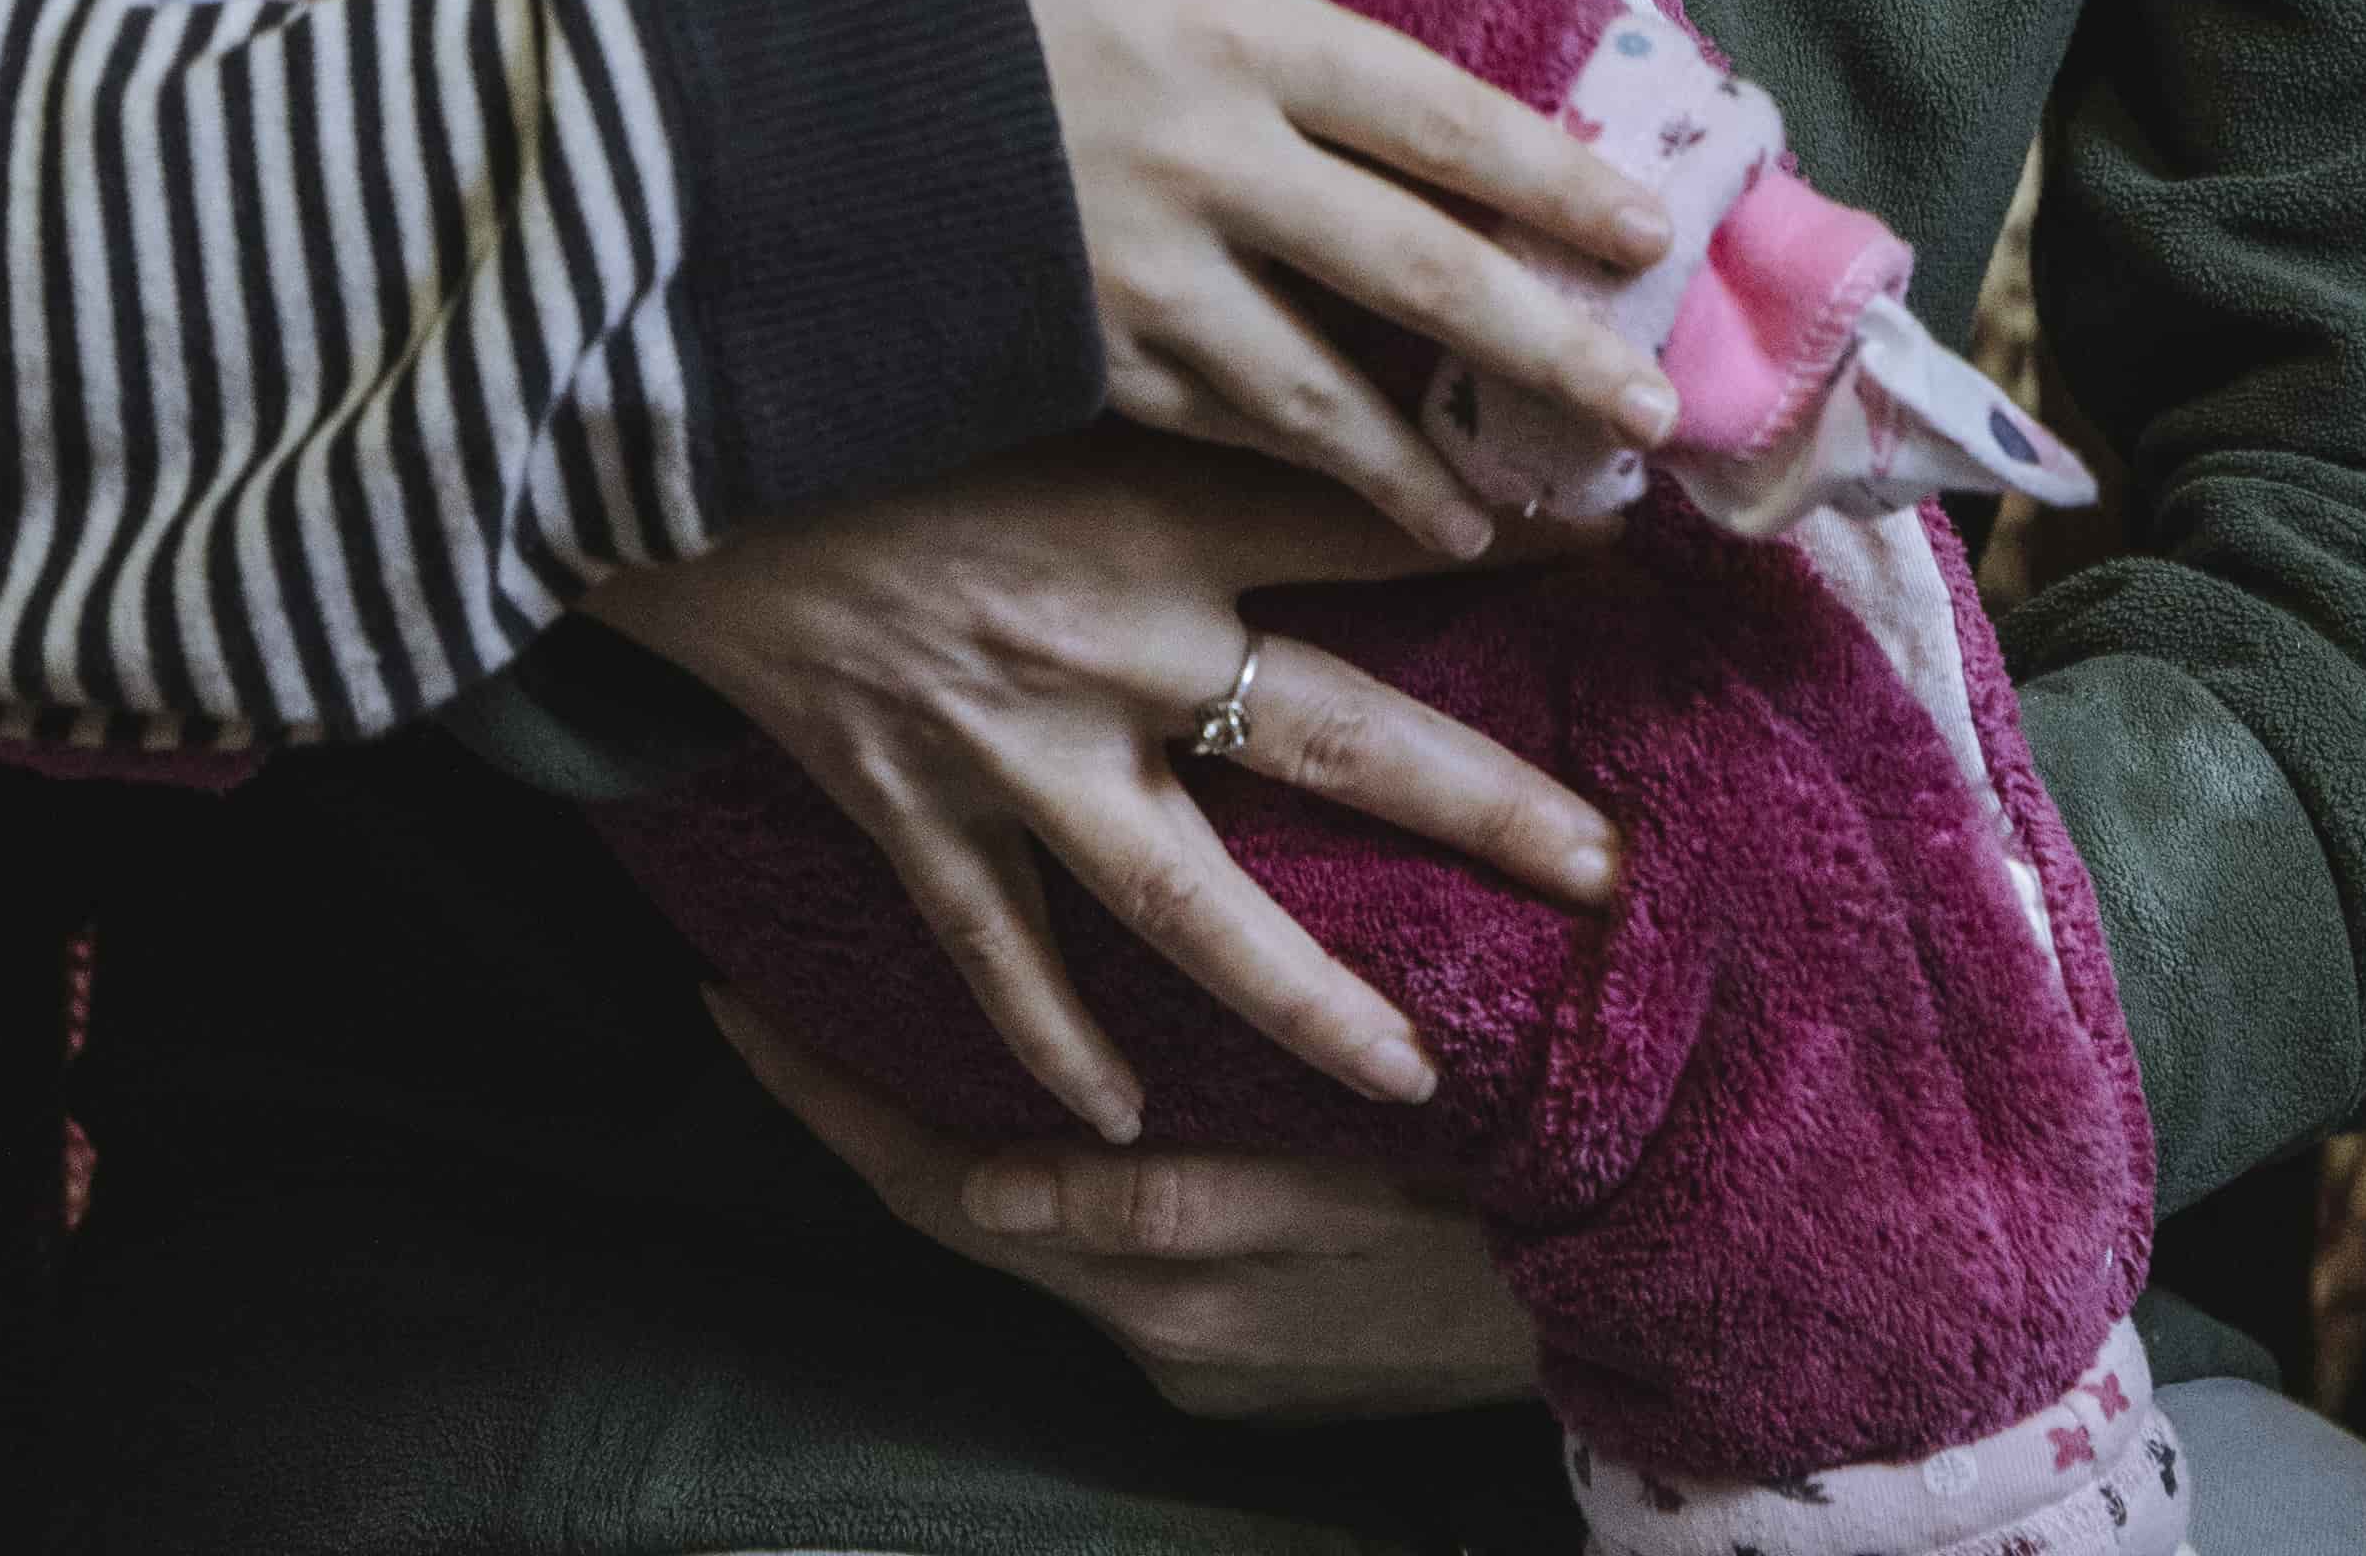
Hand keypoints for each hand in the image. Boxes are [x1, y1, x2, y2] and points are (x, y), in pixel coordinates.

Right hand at [596, 426, 1617, 1139]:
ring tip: (1410, 1076)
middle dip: (1482, 803)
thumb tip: (1309, 334)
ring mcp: (1011, 742)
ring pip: (1188, 901)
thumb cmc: (862, 371)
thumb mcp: (1041, 338)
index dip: (1503, 535)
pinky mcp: (907, 805)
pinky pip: (994, 952)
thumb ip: (1180, 358)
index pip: (1371, 517)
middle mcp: (1111, 635)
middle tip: (1605, 866)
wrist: (657, 434)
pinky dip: (1048, 1040)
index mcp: (1150, 500)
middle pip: (1338, 736)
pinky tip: (1109, 1119)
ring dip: (1304, 995)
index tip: (1626, 550)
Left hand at [712, 991, 1537, 1424]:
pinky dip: (1043, 1173)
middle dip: (849, 1108)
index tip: (730, 1006)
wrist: (1635, 1300)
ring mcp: (1195, 1355)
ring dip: (947, 1135)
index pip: (940, 1184)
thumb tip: (997, 1192)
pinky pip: (1100, 1255)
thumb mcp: (1363, 1171)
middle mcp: (1159, 1334)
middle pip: (955, 1206)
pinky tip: (1036, 1099)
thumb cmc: (1512, 1180)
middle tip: (754, 999)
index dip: (826, 1102)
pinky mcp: (1234, 1364)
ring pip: (1027, 1227)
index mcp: (1171, 1280)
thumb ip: (1185, 1195)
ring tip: (874, 1021)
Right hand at [969, 0, 1676, 553]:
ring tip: (1512, 509)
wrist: (743, 106)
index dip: (1549, 174)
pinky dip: (1311, 478)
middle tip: (1652, 411)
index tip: (1644, 233)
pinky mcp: (1079, 359)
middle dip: (1546, 344)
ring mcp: (1147, 275)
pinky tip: (1372, 516)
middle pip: (1418, 265)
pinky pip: (1223, 432)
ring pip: (1329, 386)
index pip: (1431, 111)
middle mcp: (1214, 159)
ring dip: (1432, 456)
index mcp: (1228, 29)